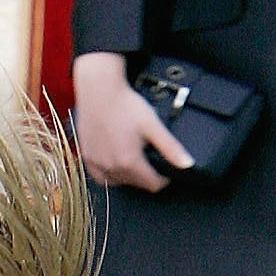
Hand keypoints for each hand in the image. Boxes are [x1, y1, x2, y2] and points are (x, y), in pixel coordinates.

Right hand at [72, 51, 190, 190]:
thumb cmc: (125, 105)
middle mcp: (112, 167)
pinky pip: (100, 177)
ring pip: (118, 181)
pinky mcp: (87, 157)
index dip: (164, 178)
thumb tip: (188, 164)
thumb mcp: (153, 125)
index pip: (153, 184)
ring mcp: (97, 164)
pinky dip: (110, 174)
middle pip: (137, 184)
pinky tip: (115, 162)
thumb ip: (171, 148)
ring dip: (129, 175)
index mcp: (130, 162)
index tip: (166, 168)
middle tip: (150, 156)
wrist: (99, 91)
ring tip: (134, 157)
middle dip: (147, 175)